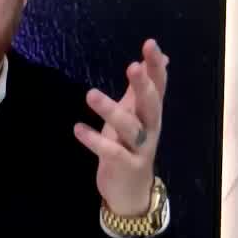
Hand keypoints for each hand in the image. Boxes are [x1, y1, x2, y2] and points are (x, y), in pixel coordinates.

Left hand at [73, 39, 168, 215]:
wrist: (132, 192)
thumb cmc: (130, 147)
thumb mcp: (136, 115)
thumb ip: (142, 88)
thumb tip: (160, 57)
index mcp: (151, 114)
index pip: (158, 86)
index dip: (155, 66)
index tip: (150, 44)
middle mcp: (150, 129)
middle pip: (150, 104)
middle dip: (143, 86)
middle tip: (133, 66)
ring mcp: (139, 148)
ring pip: (129, 127)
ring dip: (110, 110)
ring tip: (90, 94)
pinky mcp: (124, 166)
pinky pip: (111, 151)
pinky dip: (95, 140)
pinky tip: (78, 128)